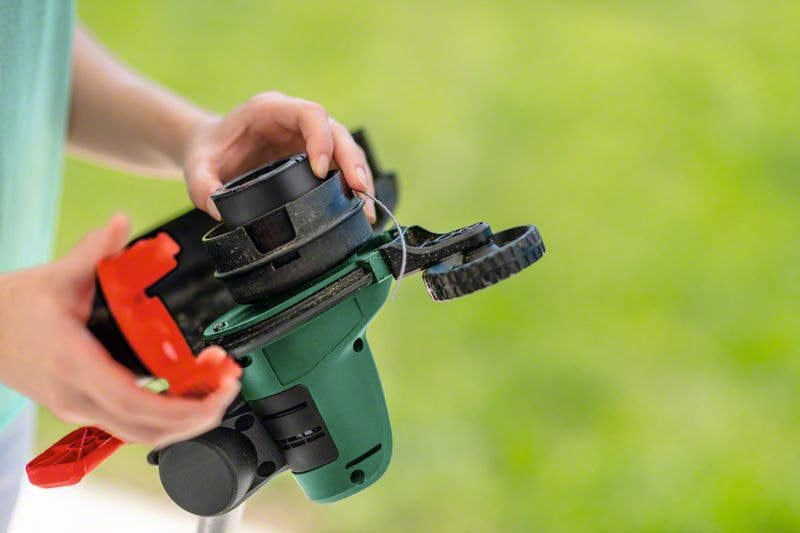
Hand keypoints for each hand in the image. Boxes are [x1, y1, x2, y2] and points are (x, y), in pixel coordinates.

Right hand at [0, 215, 240, 447]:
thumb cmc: (14, 309)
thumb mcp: (56, 277)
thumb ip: (93, 250)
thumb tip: (120, 223)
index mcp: (74, 364)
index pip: (132, 401)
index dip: (179, 407)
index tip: (214, 393)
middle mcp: (78, 396)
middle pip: (146, 429)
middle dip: (196, 417)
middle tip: (229, 387)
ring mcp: (79, 408)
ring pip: (140, 435)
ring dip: (184, 422)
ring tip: (216, 391)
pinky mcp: (84, 408)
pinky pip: (131, 426)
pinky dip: (165, 419)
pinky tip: (188, 396)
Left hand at [183, 91, 375, 222]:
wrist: (211, 151)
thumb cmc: (208, 152)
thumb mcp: (197, 166)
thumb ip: (202, 185)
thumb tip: (219, 209)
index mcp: (270, 110)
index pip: (309, 114)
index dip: (321, 139)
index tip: (321, 170)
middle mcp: (295, 122)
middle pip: (337, 132)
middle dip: (352, 161)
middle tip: (359, 192)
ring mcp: (308, 139)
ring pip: (345, 150)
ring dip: (359, 177)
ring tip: (366, 208)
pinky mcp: (314, 158)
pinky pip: (341, 167)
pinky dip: (353, 186)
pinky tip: (359, 209)